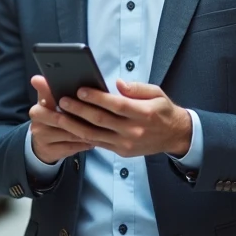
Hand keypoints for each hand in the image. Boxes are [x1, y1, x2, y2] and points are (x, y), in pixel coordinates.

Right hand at [29, 76, 95, 163]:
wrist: (43, 145)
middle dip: (79, 117)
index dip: (58, 97)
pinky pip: (72, 146)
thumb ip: (48, 90)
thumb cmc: (52, 118)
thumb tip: (37, 78)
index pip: (46, 98)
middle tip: (98, 115)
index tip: (69, 96)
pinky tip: (95, 139)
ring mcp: (42, 139)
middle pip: (60, 119)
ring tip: (102, 127)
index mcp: (38, 108)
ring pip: (69, 134)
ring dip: (86, 131)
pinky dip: (84, 143)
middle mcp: (37, 123)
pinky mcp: (50, 151)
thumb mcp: (50, 103)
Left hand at [57, 79, 191, 157]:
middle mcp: (134, 131)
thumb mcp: (157, 93)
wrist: (174, 136)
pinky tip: (70, 127)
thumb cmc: (163, 111)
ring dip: (74, 125)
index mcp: (144, 114)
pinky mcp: (121, 151)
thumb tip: (119, 84)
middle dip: (79, 110)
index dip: (97, 98)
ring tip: (60, 115)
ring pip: (94, 135)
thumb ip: (137, 88)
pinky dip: (82, 135)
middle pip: (101, 120)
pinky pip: (98, 143)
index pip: (116, 105)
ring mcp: (126, 143)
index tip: (81, 90)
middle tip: (63, 100)